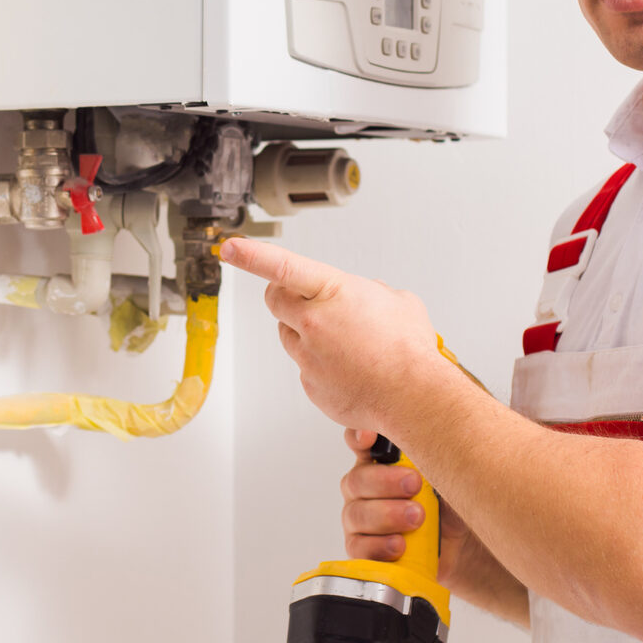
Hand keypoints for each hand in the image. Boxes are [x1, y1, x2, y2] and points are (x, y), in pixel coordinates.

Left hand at [218, 237, 450, 435]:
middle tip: (304, 300)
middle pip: (275, 301)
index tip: (229, 247)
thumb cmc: (409, 349)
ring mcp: (308, 356)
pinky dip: (321, 366)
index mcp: (333, 292)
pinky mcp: (310, 385)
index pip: (281, 266)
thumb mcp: (400, 301)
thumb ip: (377, 293)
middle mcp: (313, 323)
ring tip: (341, 342)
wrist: (413, 395)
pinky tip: (349, 369)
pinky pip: (306, 369)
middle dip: (285, 296)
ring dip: (305, 332)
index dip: (251, 255)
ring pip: (289, 336)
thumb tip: (372, 295)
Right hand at [340, 428, 478, 590]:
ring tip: (417, 518)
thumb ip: (430, 453)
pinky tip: (400, 544)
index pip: (359, 440)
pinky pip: (358, 548)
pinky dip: (379, 546)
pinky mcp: (365, 549)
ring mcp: (361, 518)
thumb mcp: (447, 472)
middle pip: (357, 480)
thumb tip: (421, 442)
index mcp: (380, 459)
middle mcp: (365, 486)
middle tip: (415, 485)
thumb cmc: (451, 500)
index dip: (359, 437)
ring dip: (387, 515)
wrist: (464, 543)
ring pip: (356, 514)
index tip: (369, 437)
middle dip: (386, 482)